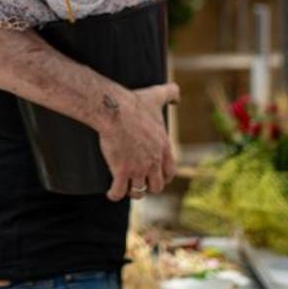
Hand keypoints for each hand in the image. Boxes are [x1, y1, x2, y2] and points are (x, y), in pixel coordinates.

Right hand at [97, 83, 178, 201]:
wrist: (115, 110)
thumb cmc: (135, 103)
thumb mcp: (157, 95)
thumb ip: (170, 93)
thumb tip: (177, 96)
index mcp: (163, 147)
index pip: (170, 171)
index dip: (163, 177)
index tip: (156, 177)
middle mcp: (153, 162)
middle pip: (157, 186)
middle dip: (149, 187)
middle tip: (140, 183)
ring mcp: (138, 168)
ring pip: (138, 192)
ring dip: (132, 192)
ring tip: (125, 189)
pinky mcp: (121, 171)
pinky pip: (119, 191)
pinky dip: (114, 195)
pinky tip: (111, 193)